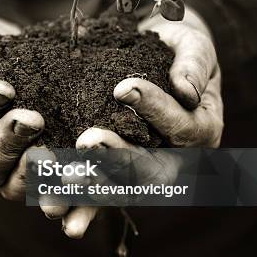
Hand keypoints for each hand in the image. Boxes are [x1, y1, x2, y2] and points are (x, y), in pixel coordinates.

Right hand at [0, 16, 44, 195]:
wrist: (18, 49)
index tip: (3, 87)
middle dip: (7, 141)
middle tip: (33, 118)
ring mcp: (3, 173)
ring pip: (10, 185)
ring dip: (32, 166)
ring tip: (52, 147)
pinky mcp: (34, 176)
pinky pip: (43, 188)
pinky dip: (56, 180)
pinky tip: (72, 165)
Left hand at [56, 6, 223, 237]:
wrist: (159, 56)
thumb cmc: (178, 48)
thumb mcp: (193, 47)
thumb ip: (194, 66)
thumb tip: (187, 92)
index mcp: (202, 130)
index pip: (180, 125)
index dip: (153, 109)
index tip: (121, 89)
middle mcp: (178, 159)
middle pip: (150, 168)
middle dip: (117, 156)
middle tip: (86, 142)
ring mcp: (147, 171)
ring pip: (122, 187)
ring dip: (93, 189)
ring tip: (65, 182)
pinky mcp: (118, 174)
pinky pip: (100, 194)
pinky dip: (78, 203)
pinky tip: (53, 209)